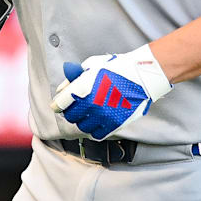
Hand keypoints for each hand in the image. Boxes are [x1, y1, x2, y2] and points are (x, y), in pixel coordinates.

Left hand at [50, 45, 171, 140]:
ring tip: (89, 113)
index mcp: (83, 87)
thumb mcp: (91, 66)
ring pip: (82, 127)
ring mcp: (103, 116)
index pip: (61, 103)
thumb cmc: (117, 68)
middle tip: (76, 107)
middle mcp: (91, 104)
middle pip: (70, 116)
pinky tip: (98, 121)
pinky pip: (96, 134)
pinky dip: (94, 129)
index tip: (57, 106)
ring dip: (83, 121)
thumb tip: (60, 90)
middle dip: (71, 112)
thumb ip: (73, 79)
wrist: (143, 76)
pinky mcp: (114, 125)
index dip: (57, 105)